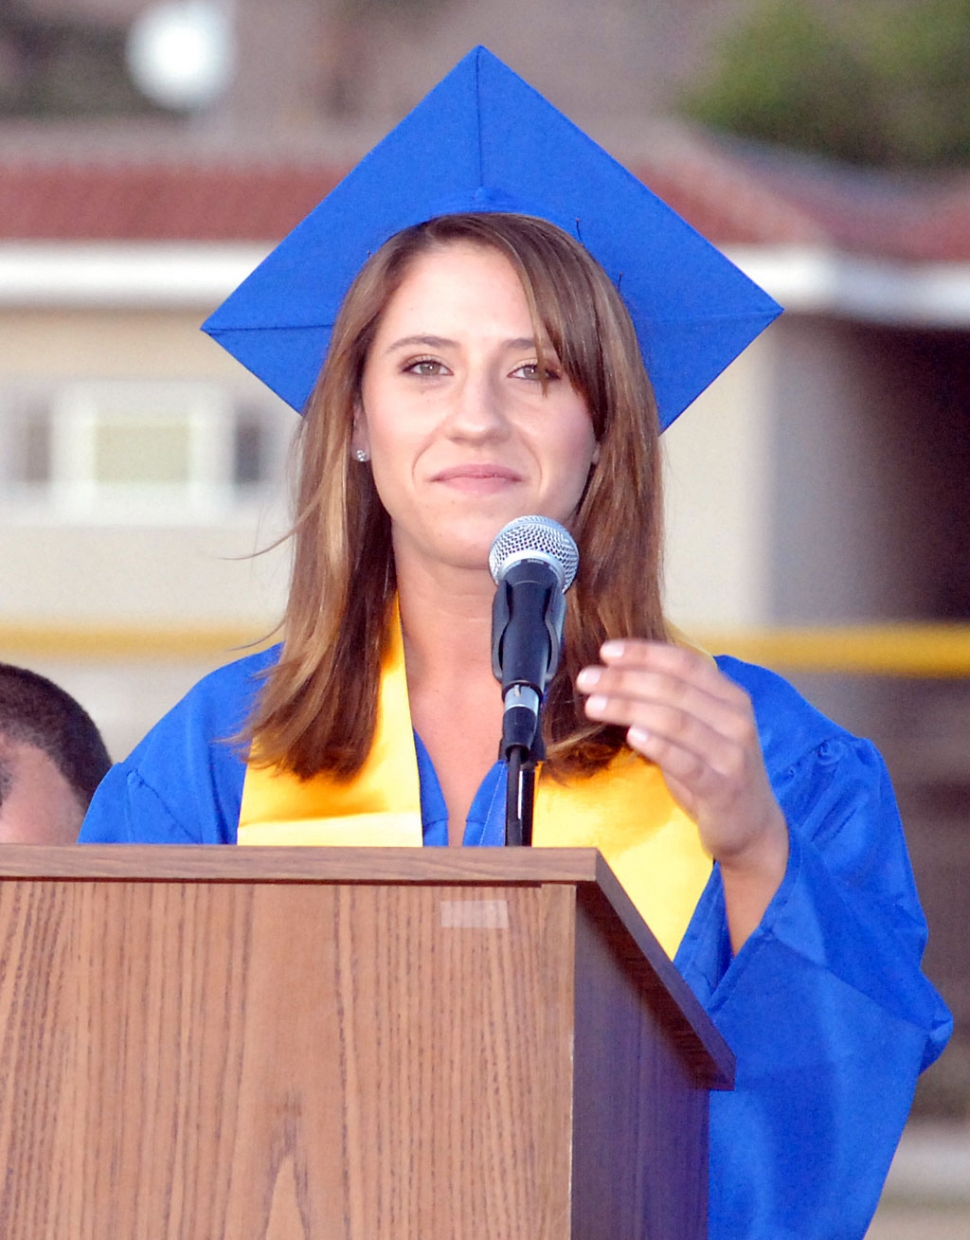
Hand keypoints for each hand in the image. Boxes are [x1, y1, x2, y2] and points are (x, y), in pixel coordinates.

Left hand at [576, 640, 788, 949]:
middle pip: (674, 688)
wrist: (751, 826)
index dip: (644, 653)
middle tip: (587, 679)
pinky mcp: (723, 787)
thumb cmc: (714, 771)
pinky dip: (657, 745)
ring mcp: (732, 754)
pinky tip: (632, 735)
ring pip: (675, 720)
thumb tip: (616, 675)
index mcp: (730, 697)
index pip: (684, 663)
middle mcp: (736, 719)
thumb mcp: (699, 729)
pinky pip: (686, 761)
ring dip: (629, 708)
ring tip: (594, 704)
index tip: (606, 651)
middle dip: (625, 679)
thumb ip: (671, 703)